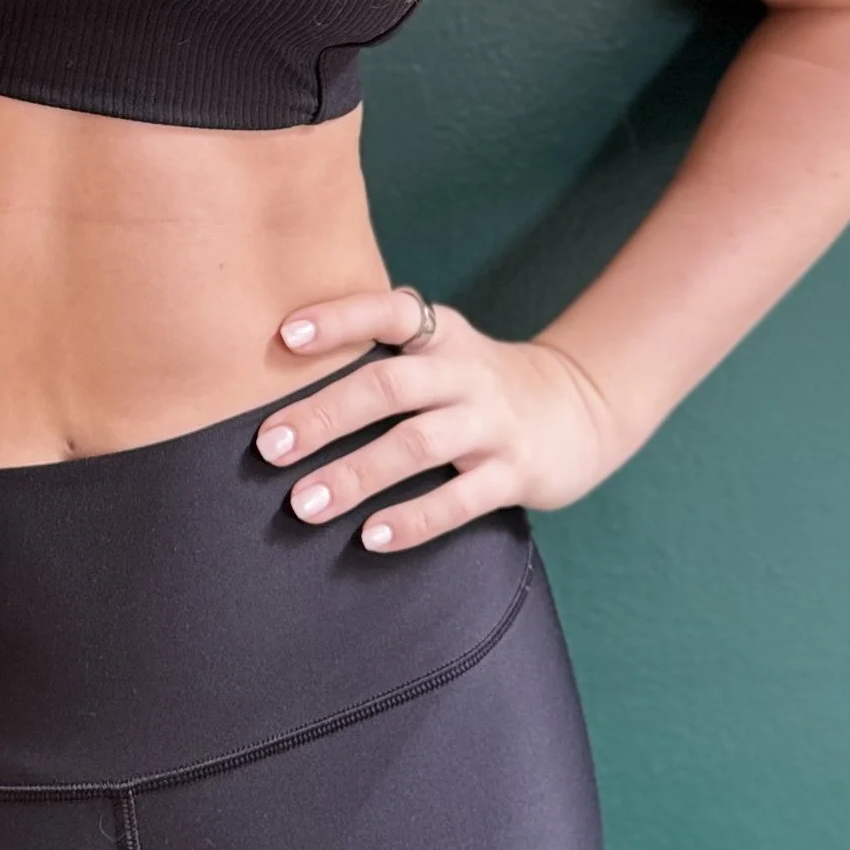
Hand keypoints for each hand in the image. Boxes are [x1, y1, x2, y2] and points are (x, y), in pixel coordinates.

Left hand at [254, 287, 622, 549]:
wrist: (579, 409)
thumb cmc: (477, 382)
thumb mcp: (442, 350)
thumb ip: (383, 353)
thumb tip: (281, 369)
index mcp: (442, 335)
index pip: (389, 312)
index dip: (339, 319)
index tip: (285, 335)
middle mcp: (466, 373)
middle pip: (390, 386)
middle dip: (325, 415)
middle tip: (270, 446)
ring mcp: (492, 424)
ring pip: (418, 445)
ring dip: (357, 474)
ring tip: (305, 504)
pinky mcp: (515, 473)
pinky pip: (460, 500)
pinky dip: (414, 520)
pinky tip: (371, 537)